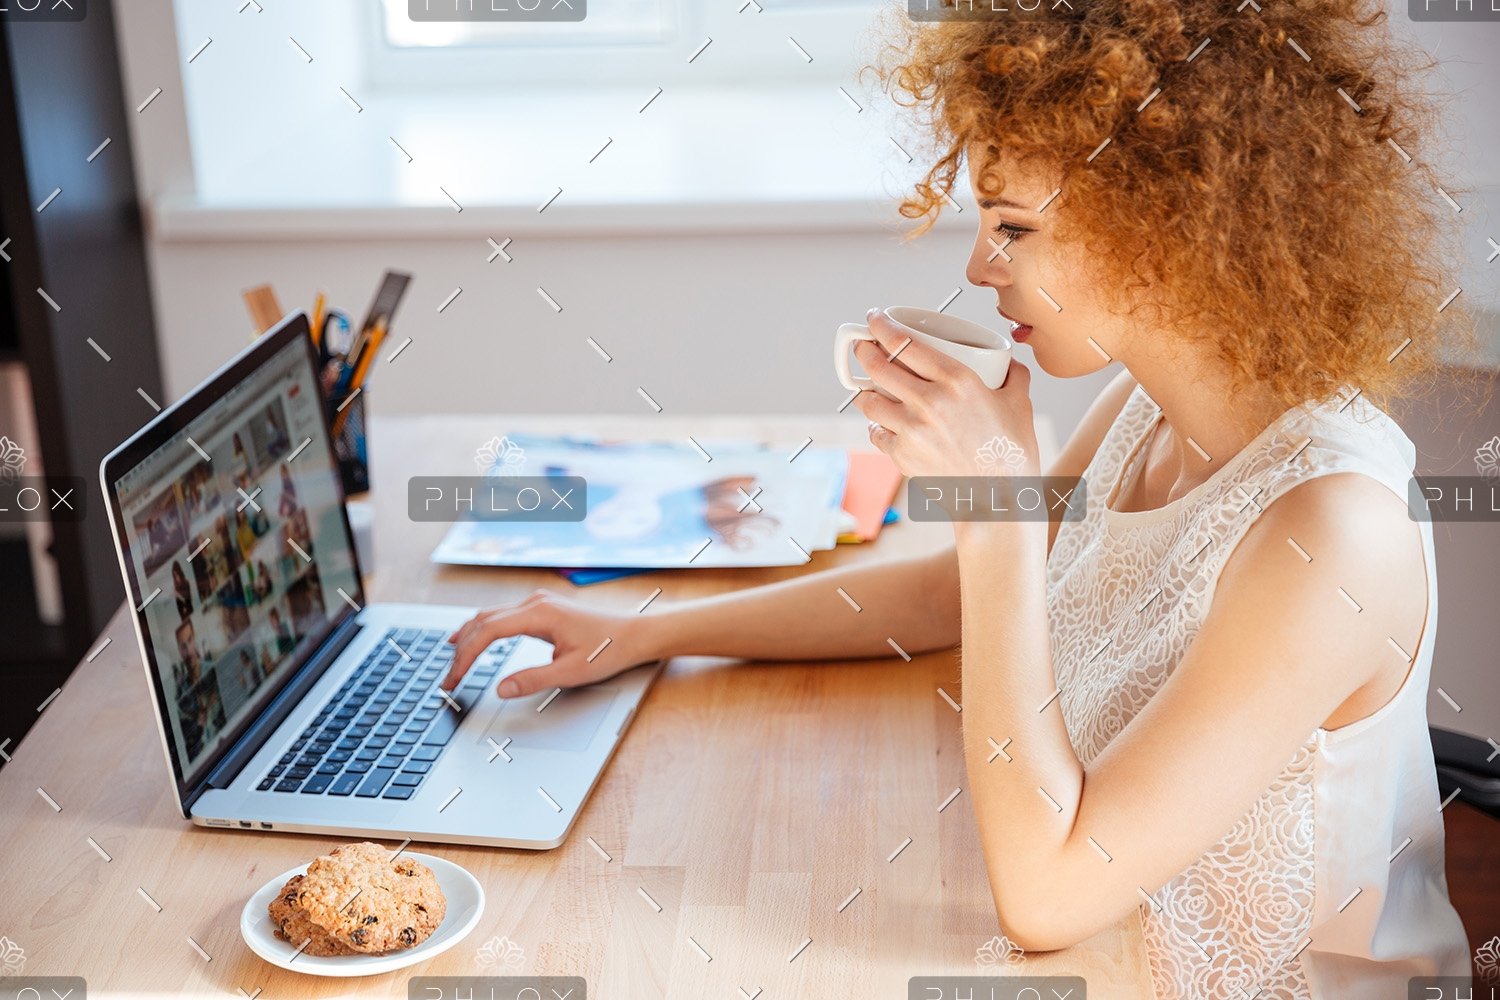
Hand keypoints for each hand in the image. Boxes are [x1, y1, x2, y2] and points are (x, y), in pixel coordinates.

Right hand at [440, 588, 655, 697]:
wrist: (635, 634)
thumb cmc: (609, 650)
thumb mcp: (571, 673)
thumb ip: (533, 680)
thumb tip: (500, 688)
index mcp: (539, 614)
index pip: (487, 632)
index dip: (465, 657)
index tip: (454, 680)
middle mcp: (534, 602)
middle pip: (482, 621)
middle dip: (461, 650)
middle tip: (448, 679)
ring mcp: (537, 602)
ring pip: (489, 615)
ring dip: (468, 637)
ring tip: (451, 661)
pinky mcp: (541, 608)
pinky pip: (501, 615)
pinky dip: (482, 629)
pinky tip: (472, 638)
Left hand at [851, 307, 1039, 479]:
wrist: (998, 502)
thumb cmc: (1012, 454)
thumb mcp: (1020, 405)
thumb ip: (1014, 376)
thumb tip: (1008, 361)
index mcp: (957, 381)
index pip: (905, 343)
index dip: (882, 327)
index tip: (874, 319)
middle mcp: (929, 402)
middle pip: (878, 367)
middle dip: (864, 352)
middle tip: (863, 348)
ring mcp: (911, 431)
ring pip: (869, 401)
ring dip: (865, 391)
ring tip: (868, 388)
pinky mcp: (901, 456)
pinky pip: (876, 433)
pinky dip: (877, 426)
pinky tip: (883, 423)